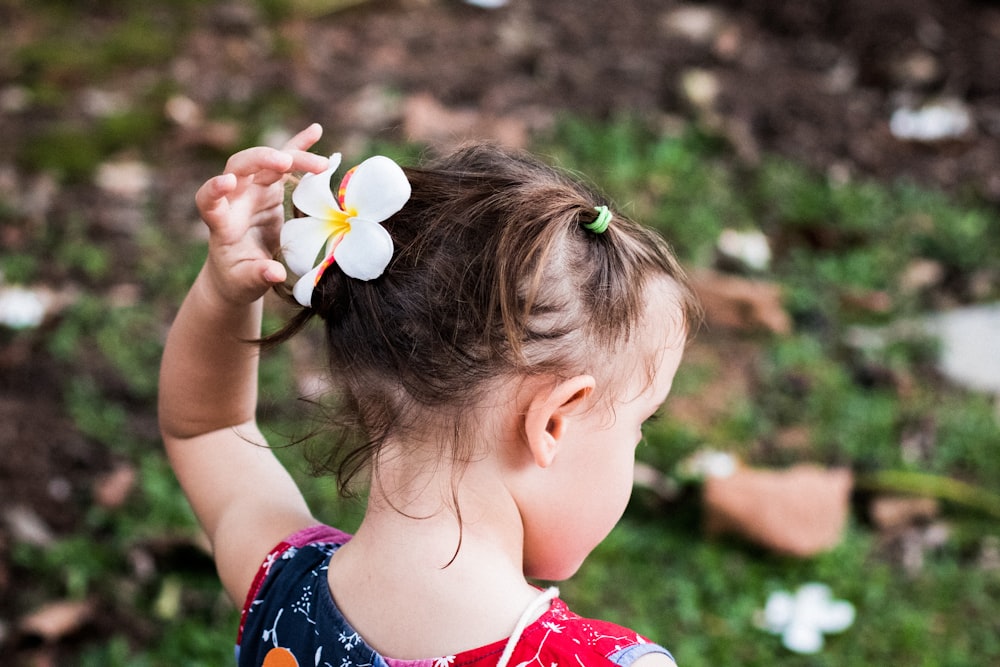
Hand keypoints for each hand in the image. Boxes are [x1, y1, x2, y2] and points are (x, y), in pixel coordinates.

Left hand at [195, 123, 329, 304]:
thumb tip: (275, 273)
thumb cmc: (238, 278)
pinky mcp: (270, 188)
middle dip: (261, 160)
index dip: (214, 189)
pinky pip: (285, 163)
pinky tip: (315, 131)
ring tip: (320, 163)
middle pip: (240, 168)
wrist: (241, 270)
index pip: (209, 199)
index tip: (226, 183)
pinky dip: (298, 147)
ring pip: (268, 163)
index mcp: (221, 222)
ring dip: (292, 157)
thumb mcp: (245, 283)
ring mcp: (252, 190)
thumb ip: (258, 275)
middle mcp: (234, 198)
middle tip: (285, 162)